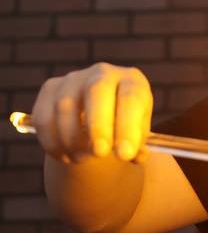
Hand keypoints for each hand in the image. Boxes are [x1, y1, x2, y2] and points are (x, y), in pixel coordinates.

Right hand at [31, 63, 152, 163]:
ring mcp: (74, 78)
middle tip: (100, 153)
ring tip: (83, 159)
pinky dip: (52, 142)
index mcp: (132, 81)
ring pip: (65, 106)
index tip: (125, 154)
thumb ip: (138, 146)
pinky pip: (44, 118)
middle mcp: (103, 73)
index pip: (131, 98)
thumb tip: (137, 155)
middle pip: (97, 91)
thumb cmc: (124, 125)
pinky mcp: (50, 89)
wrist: (100, 116)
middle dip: (98, 126)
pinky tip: (65, 156)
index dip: (128, 126)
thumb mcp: (137, 134)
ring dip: (72, 140)